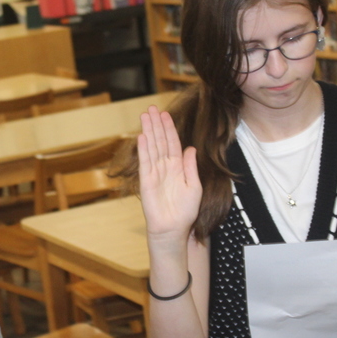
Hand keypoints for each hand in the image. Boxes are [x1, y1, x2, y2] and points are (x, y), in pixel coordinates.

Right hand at [137, 106, 202, 243]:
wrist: (173, 229)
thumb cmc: (185, 211)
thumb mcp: (194, 186)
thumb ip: (190, 167)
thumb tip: (190, 148)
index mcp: (178, 167)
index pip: (173, 143)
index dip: (169, 128)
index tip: (165, 114)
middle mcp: (165, 167)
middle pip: (160, 141)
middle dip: (156, 124)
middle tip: (151, 108)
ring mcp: (154, 172)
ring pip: (151, 147)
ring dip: (148, 131)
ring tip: (145, 116)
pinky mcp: (146, 181)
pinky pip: (145, 162)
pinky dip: (143, 149)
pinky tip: (142, 136)